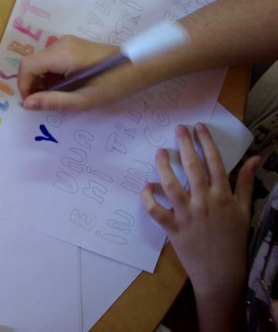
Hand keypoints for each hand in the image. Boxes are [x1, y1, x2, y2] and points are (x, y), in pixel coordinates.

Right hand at [17, 35, 132, 111]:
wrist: (139, 66)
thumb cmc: (114, 84)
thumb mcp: (83, 100)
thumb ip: (53, 101)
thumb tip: (26, 104)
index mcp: (62, 54)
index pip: (27, 66)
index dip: (23, 86)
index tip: (32, 103)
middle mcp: (60, 44)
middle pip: (32, 64)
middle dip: (33, 85)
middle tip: (47, 103)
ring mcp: (66, 43)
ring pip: (41, 63)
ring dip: (43, 81)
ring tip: (60, 96)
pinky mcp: (72, 46)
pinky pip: (51, 60)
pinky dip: (52, 75)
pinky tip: (67, 87)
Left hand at [141, 123, 259, 330]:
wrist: (221, 272)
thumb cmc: (233, 238)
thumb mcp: (244, 209)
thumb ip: (246, 182)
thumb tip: (255, 158)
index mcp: (223, 196)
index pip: (214, 162)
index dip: (206, 142)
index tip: (198, 128)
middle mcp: (205, 202)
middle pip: (193, 168)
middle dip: (185, 145)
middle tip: (178, 129)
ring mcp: (187, 215)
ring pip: (171, 185)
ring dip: (164, 166)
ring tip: (160, 151)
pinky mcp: (173, 228)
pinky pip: (156, 210)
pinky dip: (148, 198)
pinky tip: (146, 186)